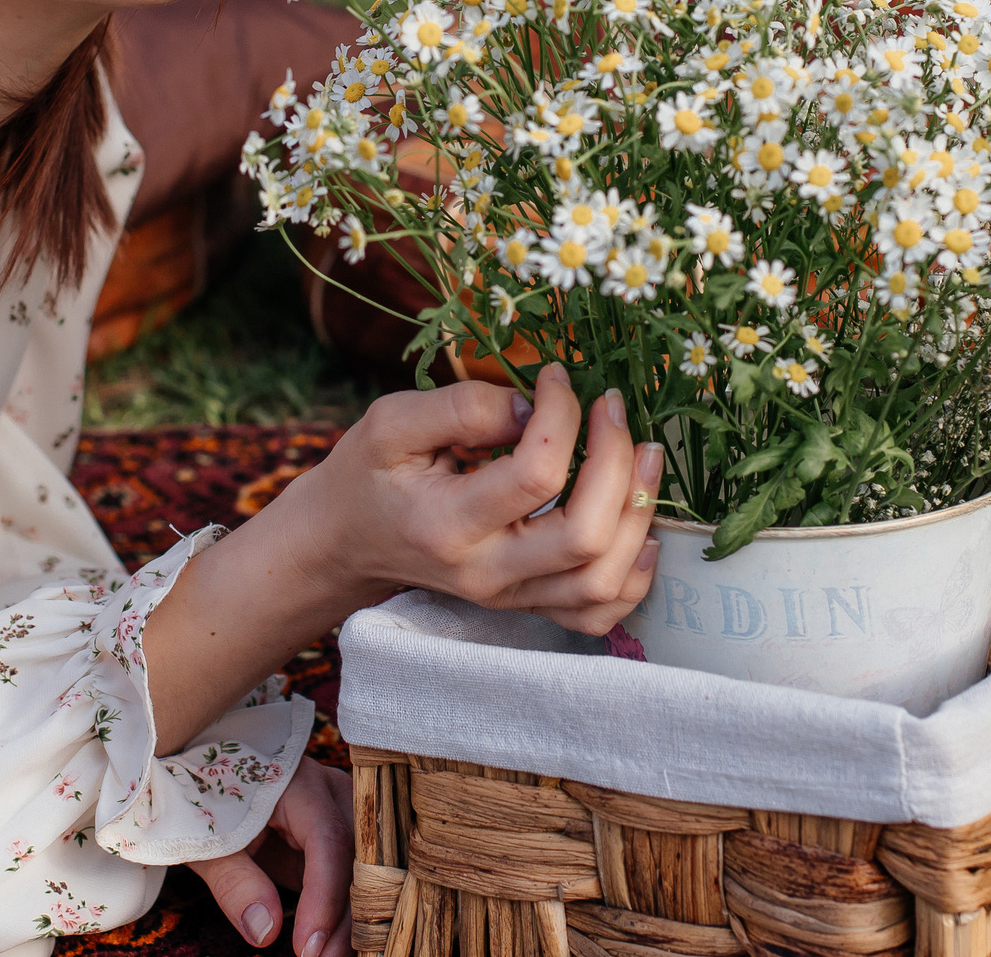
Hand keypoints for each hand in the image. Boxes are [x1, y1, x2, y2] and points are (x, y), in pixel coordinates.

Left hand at [190, 760, 350, 955]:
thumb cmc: (206, 807)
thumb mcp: (210, 844)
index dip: (324, 895)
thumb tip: (266, 932)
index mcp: (299, 783)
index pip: (329, 838)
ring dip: (354, 920)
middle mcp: (332, 794)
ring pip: (367, 869)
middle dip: (348, 916)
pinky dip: (349, 914)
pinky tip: (338, 945)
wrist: (208, 786)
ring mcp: (342, 814)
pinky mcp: (339, 840)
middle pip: (360, 856)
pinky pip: (356, 878)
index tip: (307, 945)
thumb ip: (234, 883)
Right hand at [304, 362, 664, 634]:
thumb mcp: (392, 422)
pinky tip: (642, 528)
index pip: (535, 475)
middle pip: (584, 536)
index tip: (555, 377)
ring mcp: (510, 598)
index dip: (561, 416)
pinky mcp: (526, 606)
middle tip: (613, 409)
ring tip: (645, 456)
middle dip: (616, 463)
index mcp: (447, 524)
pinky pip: (598, 612)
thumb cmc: (369, 474)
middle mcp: (485, 573)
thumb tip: (534, 404)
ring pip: (603, 581)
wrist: (345, 542)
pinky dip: (634, 575)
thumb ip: (462, 407)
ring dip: (638, 515)